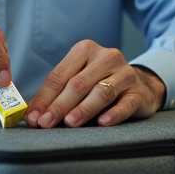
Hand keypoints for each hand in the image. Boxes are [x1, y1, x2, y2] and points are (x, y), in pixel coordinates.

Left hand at [24, 41, 165, 128]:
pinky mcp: (138, 92)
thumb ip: (58, 94)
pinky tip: (103, 122)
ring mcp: (124, 73)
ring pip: (101, 92)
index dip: (44, 98)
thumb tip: (33, 115)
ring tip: (70, 122)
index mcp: (84, 50)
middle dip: (59, 105)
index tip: (33, 117)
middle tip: (46, 123)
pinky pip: (126, 103)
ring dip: (84, 109)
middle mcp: (105, 57)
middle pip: (78, 83)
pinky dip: (114, 113)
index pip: (59, 76)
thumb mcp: (79, 80)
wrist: (142, 85)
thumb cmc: (101, 83)